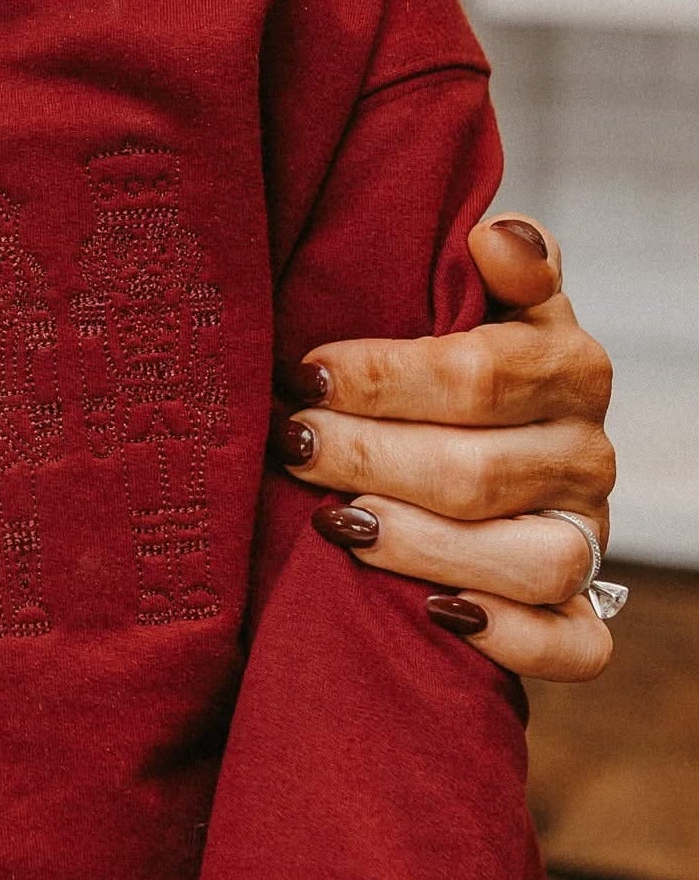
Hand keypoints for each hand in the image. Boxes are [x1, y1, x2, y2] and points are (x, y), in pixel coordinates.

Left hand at [280, 215, 615, 682]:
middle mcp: (587, 455)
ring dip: (423, 546)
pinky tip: (436, 616)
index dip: (387, 375)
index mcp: (569, 367)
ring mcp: (586, 535)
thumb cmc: (453, 367)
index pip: (484, 374)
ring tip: (337, 521)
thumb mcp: (475, 301)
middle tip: (292, 442)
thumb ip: (497, 266)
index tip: (308, 370)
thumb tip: (496, 235)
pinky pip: (573, 644)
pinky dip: (511, 637)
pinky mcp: (577, 609)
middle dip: (370, 457)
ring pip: (530, 561)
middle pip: (482, 471)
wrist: (479, 443)